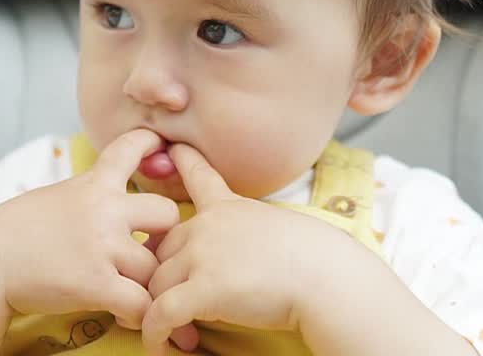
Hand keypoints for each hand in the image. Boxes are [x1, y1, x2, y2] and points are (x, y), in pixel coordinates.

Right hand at [0, 129, 179, 329]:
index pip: (130, 148)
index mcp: (91, 184)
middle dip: (166, 235)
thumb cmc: (10, 234)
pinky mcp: (96, 284)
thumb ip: (84, 197)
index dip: (151, 144)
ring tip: (139, 296)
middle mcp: (104, 210)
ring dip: (150, 284)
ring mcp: (102, 246)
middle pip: (167, 213)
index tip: (162, 146)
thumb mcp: (52, 198)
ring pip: (156, 266)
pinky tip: (127, 317)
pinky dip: (140, 315)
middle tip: (154, 255)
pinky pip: (141, 303)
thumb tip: (102, 198)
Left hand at [141, 144, 363, 354]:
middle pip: (161, 248)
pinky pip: (160, 314)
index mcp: (228, 207)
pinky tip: (163, 347)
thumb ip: (251, 233)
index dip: (181, 160)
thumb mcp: (280, 228)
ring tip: (180, 334)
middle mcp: (208, 224)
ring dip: (159, 311)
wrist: (327, 277)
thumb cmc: (316, 259)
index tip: (170, 147)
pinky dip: (155, 334)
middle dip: (162, 279)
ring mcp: (202, 254)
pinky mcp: (202, 289)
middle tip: (174, 308)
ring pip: (156, 283)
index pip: (199, 175)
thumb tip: (247, 256)